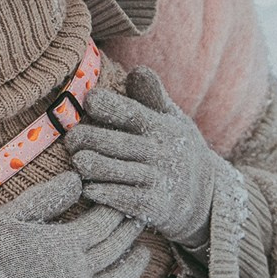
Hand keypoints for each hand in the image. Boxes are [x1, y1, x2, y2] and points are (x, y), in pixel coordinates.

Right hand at [0, 172, 149, 277]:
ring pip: (122, 276)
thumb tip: (77, 178)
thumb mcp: (13, 216)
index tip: (120, 200)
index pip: (104, 221)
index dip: (115, 209)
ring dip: (136, 261)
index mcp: (64, 243)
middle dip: (130, 230)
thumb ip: (47, 197)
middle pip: (117, 246)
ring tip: (142, 250)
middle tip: (139, 218)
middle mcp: (79, 271)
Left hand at [66, 66, 229, 249]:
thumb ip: (152, 96)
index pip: (133, 112)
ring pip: (115, 170)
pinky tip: (88, 188)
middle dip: (89, 138)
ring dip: (91, 166)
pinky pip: (122, 198)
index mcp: (162, 127)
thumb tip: (136, 70)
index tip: (89, 100)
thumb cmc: (177, 150)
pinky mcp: (154, 207)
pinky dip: (102, 193)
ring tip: (77, 161)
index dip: (110, 105)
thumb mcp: (172, 120)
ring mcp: (158, 180)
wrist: (206, 198)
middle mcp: (161, 152)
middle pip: (117, 143)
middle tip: (70, 138)